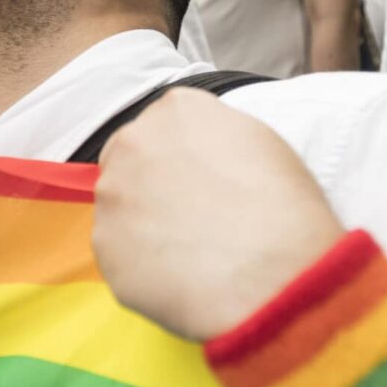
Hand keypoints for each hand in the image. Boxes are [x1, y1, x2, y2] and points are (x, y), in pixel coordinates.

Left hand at [92, 88, 344, 340]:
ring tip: (189, 253)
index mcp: (176, 109)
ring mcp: (113, 194)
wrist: (273, 276)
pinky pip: (118, 253)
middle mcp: (134, 142)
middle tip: (187, 218)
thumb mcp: (260, 144)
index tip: (198, 182)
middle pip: (128, 158)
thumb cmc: (283, 211)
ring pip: (119, 207)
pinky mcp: (103, 245)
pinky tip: (178, 276)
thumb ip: (213, 136)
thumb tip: (196, 153)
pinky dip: (141, 264)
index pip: (164, 124)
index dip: (181, 158)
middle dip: (149, 184)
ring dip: (142, 225)